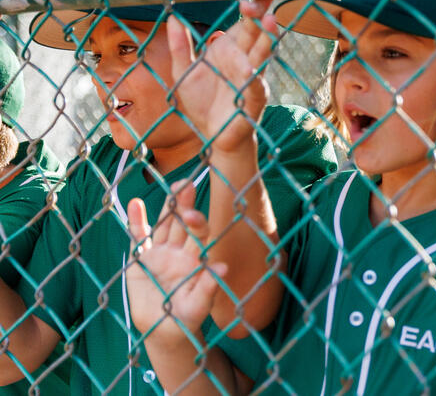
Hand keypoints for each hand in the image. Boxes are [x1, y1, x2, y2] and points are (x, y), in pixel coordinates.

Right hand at [126, 181, 225, 342]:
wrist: (164, 331)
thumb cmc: (187, 320)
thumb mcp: (197, 307)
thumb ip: (207, 289)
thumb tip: (223, 269)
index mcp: (196, 260)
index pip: (199, 235)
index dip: (197, 224)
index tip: (192, 215)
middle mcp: (180, 252)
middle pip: (182, 223)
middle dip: (184, 203)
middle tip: (186, 183)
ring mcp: (161, 253)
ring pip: (164, 225)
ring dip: (167, 206)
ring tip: (172, 184)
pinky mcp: (142, 260)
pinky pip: (139, 238)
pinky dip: (136, 222)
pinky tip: (134, 204)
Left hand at [167, 0, 276, 154]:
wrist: (213, 136)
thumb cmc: (201, 103)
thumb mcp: (182, 73)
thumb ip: (180, 47)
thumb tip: (171, 17)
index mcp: (228, 50)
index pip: (243, 25)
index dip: (249, 9)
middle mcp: (244, 60)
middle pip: (255, 34)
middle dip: (259, 17)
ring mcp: (251, 79)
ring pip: (261, 55)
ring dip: (268, 39)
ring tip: (271, 21)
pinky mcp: (253, 100)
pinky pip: (255, 87)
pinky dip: (254, 78)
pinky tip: (251, 69)